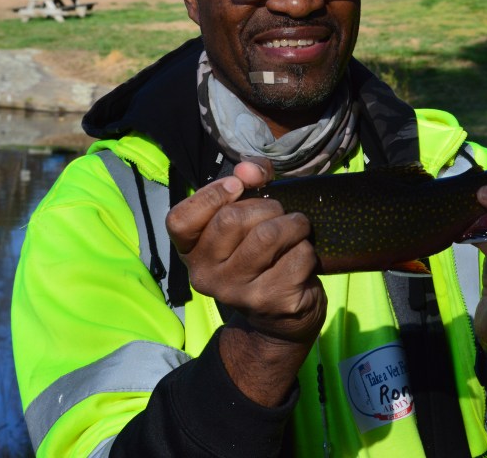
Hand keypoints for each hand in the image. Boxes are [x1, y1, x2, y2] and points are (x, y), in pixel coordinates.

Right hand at [165, 158, 326, 343]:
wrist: (281, 316)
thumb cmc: (260, 254)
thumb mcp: (245, 216)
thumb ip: (245, 182)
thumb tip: (250, 169)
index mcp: (190, 253)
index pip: (180, 219)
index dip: (211, 195)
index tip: (237, 186)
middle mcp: (205, 276)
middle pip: (231, 220)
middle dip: (266, 207)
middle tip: (279, 215)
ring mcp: (237, 293)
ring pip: (267, 235)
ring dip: (293, 224)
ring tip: (297, 229)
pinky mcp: (271, 301)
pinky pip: (297, 256)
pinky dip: (306, 249)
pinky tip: (301, 258)